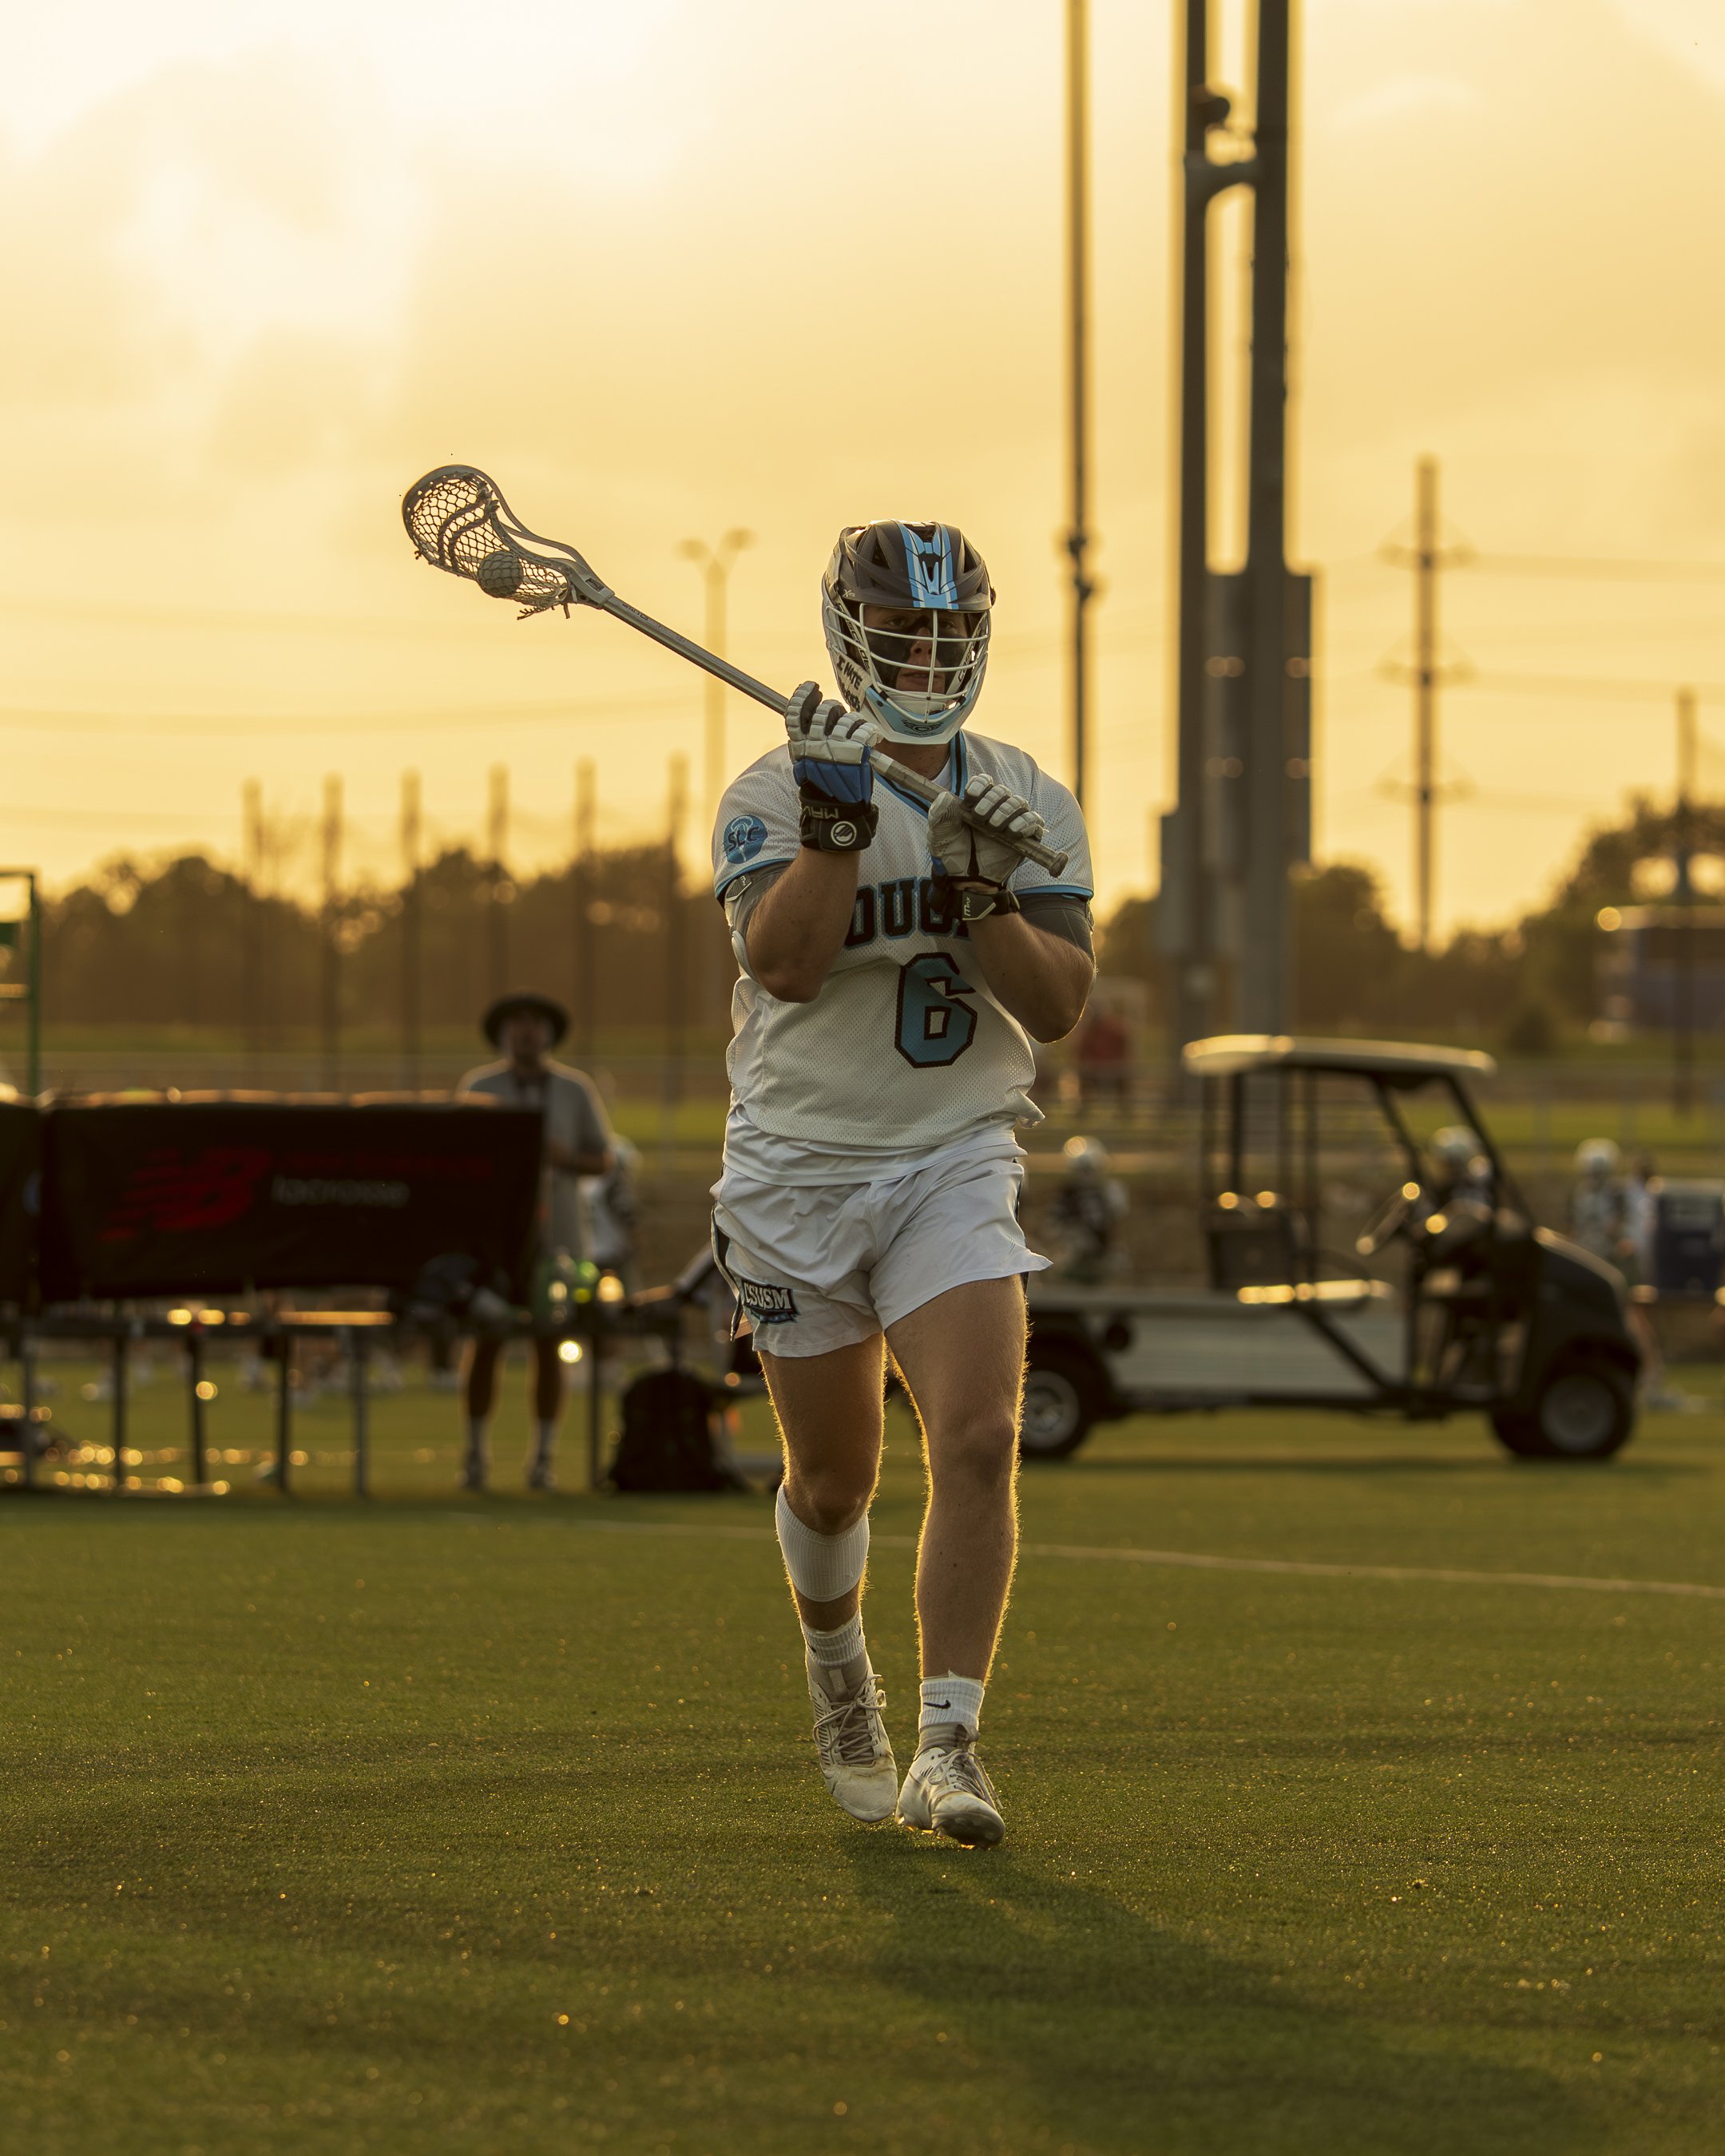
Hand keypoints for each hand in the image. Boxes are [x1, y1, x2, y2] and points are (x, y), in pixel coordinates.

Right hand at [783, 680, 875, 806]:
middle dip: (833, 708)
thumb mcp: (807, 763)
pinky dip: (869, 730)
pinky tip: (871, 737)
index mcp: (800, 746)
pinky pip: (863, 729)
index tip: (812, 686)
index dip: (803, 696)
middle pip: (822, 711)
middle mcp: (815, 745)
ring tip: (855, 730)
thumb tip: (808, 713)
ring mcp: (835, 748)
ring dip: (852, 721)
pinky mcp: (855, 752)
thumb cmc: (825, 785)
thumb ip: (806, 741)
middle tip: (838, 715)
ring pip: (845, 718)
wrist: (838, 810)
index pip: (795, 713)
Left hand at [928, 774, 1045, 885]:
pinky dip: (1027, 822)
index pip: (984, 782)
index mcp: (977, 802)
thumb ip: (939, 816)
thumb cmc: (952, 854)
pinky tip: (1014, 831)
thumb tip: (943, 796)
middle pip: (1002, 791)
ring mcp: (1012, 821)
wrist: (966, 879)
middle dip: (991, 800)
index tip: (970, 797)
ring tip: (995, 827)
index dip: (980, 785)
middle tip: (980, 817)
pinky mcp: (1026, 836)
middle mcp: (997, 808)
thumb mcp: (939, 836)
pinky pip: (1034, 821)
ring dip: (1007, 810)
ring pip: (1019, 802)